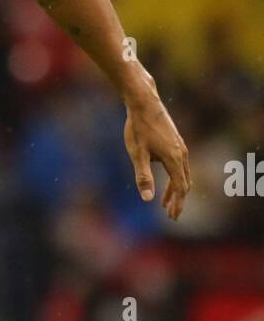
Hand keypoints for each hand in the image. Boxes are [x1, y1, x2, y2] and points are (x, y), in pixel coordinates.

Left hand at [123, 88, 190, 221]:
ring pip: (182, 174)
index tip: (173, 218)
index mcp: (174, 159)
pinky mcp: (176, 142)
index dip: (177, 204)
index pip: (180, 188)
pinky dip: (174, 177)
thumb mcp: (137, 154)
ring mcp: (180, 146)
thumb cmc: (139, 128)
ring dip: (176, 189)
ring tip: (165, 203)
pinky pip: (179, 165)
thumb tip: (147, 200)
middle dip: (178, 200)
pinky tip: (164, 181)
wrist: (144, 102)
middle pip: (184, 183)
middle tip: (171, 215)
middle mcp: (182, 153)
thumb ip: (143, 177)